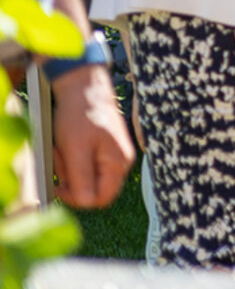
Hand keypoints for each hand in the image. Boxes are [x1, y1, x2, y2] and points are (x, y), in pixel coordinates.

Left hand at [50, 66, 134, 207]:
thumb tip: (85, 202)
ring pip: (86, 177)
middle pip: (93, 188)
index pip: (101, 198)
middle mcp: (120, 162)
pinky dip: (71, 159)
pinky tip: (67, 145)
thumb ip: (82, 178)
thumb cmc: (82, 113)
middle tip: (61, 159)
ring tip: (63, 147)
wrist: (84, 86)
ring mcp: (112, 155)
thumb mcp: (76, 148)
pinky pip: (85, 165)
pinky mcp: (103, 149)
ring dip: (69, 167)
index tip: (60, 186)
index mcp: (119, 163)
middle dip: (72, 178)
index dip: (78, 198)